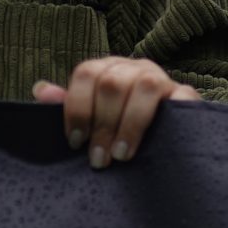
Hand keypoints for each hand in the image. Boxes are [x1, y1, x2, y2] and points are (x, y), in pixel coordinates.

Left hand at [32, 57, 195, 169]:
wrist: (166, 138)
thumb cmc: (118, 129)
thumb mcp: (91, 118)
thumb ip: (69, 107)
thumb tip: (41, 90)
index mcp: (107, 70)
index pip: (86, 73)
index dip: (78, 108)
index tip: (75, 142)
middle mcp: (133, 68)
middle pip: (112, 82)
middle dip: (102, 124)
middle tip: (99, 159)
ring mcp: (162, 79)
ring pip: (145, 85)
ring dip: (130, 123)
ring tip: (122, 155)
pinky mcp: (186, 94)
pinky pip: (181, 96)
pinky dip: (168, 115)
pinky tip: (156, 140)